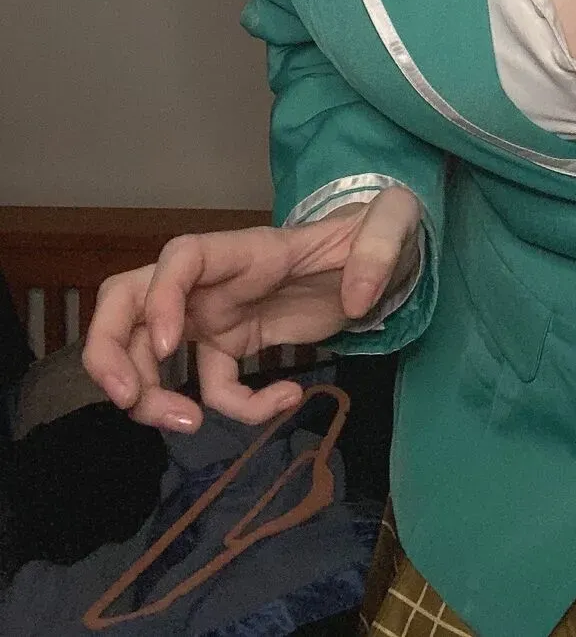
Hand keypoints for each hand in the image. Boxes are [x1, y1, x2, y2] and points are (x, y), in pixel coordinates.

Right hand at [80, 185, 421, 432]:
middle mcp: (217, 281)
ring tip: (189, 424)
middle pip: (128, 299)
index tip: (169, 346)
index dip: (161, 298)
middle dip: (109, 348)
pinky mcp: (237, 343)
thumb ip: (380, 247)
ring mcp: (219, 313)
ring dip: (149, 394)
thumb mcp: (394, 223)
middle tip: (126, 399)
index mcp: (247, 248)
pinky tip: (286, 398)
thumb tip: (358, 298)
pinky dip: (234, 407)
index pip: (180, 258)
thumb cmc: (379, 228)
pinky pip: (210, 383)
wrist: (383, 256)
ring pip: (148, 350)